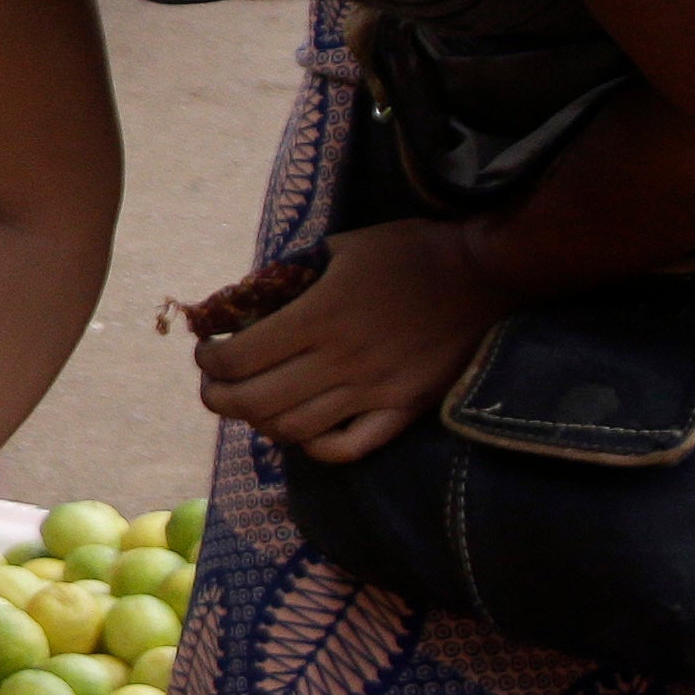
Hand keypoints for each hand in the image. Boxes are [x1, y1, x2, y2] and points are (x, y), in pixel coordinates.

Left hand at [195, 216, 502, 462]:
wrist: (487, 274)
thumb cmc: (412, 252)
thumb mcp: (342, 246)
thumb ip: (295, 274)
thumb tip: (252, 295)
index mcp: (320, 316)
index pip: (239, 357)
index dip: (210, 358)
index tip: (207, 350)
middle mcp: (341, 361)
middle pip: (255, 402)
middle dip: (218, 397)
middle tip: (215, 384)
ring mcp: (375, 391)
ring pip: (293, 430)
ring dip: (258, 422)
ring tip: (251, 404)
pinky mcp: (405, 410)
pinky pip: (348, 448)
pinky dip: (313, 447)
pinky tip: (302, 429)